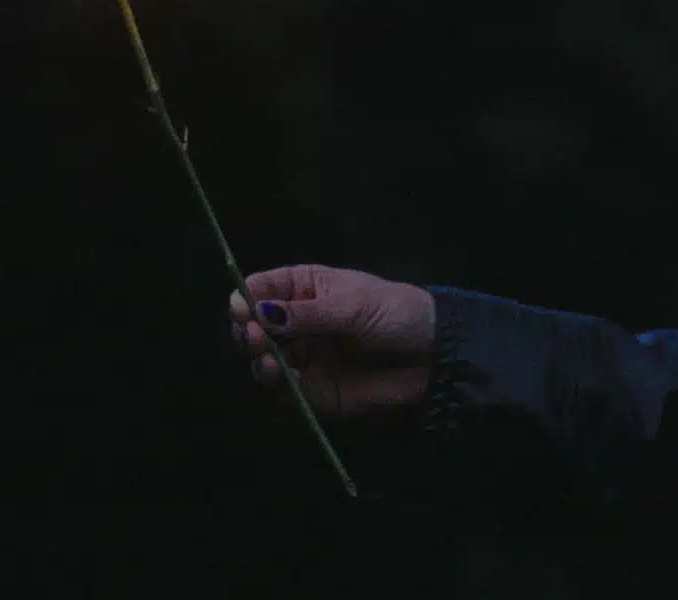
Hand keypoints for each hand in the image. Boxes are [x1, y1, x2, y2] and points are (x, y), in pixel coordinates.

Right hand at [230, 265, 436, 419]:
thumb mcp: (352, 306)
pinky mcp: (316, 390)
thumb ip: (306, 314)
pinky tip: (283, 377)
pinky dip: (280, 385)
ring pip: (265, 358)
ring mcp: (305, 356)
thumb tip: (260, 312)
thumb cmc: (397, 314)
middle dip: (249, 330)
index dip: (246, 297)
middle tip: (254, 336)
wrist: (436, 359)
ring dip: (260, 358)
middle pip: (255, 325)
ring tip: (270, 359)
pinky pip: (288, 389)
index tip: (241, 308)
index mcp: (304, 288)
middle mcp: (296, 322)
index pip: (261, 288)